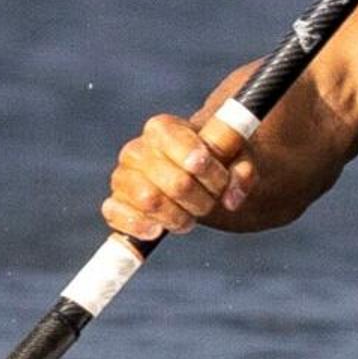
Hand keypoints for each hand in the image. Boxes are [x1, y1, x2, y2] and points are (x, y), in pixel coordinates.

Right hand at [104, 98, 252, 239]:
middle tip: (212, 200)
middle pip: (174, 181)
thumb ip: (243, 171)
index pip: (176, 142)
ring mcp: (122, 177)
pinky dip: (140, 226)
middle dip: (201, 199)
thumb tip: (232, 199)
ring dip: (180, 217)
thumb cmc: (216, 162)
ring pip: (149, 201)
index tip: (216, 176)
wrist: (195, 179)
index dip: (201, 164)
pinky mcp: (114, 204)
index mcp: (162, 128)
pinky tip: (158, 230)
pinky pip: (116, 215)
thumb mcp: (239, 158)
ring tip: (192, 216)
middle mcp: (136, 150)